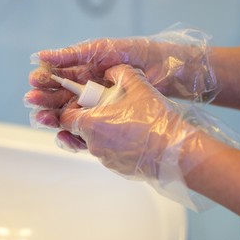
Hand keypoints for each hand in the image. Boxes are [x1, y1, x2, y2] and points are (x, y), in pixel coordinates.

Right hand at [25, 29, 216, 128]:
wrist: (169, 71)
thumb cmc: (139, 54)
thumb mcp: (104, 50)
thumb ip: (74, 54)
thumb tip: (42, 56)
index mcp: (88, 71)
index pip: (60, 78)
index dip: (46, 80)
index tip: (34, 82)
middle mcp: (91, 91)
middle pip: (62, 98)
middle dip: (46, 100)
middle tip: (32, 103)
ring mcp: (101, 108)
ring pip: (71, 116)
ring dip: (55, 118)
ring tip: (43, 119)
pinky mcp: (110, 124)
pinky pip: (87, 131)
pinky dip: (74, 134)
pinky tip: (64, 134)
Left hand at [59, 64, 196, 179]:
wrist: (174, 151)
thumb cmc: (154, 121)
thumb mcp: (139, 87)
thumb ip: (122, 74)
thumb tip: (112, 71)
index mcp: (91, 124)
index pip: (65, 118)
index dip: (72, 108)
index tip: (84, 102)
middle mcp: (93, 144)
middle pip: (78, 130)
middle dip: (88, 118)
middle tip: (105, 109)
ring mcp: (105, 159)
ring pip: (94, 142)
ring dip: (101, 132)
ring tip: (120, 122)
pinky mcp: (116, 168)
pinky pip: (108, 153)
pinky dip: (113, 145)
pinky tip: (130, 136)